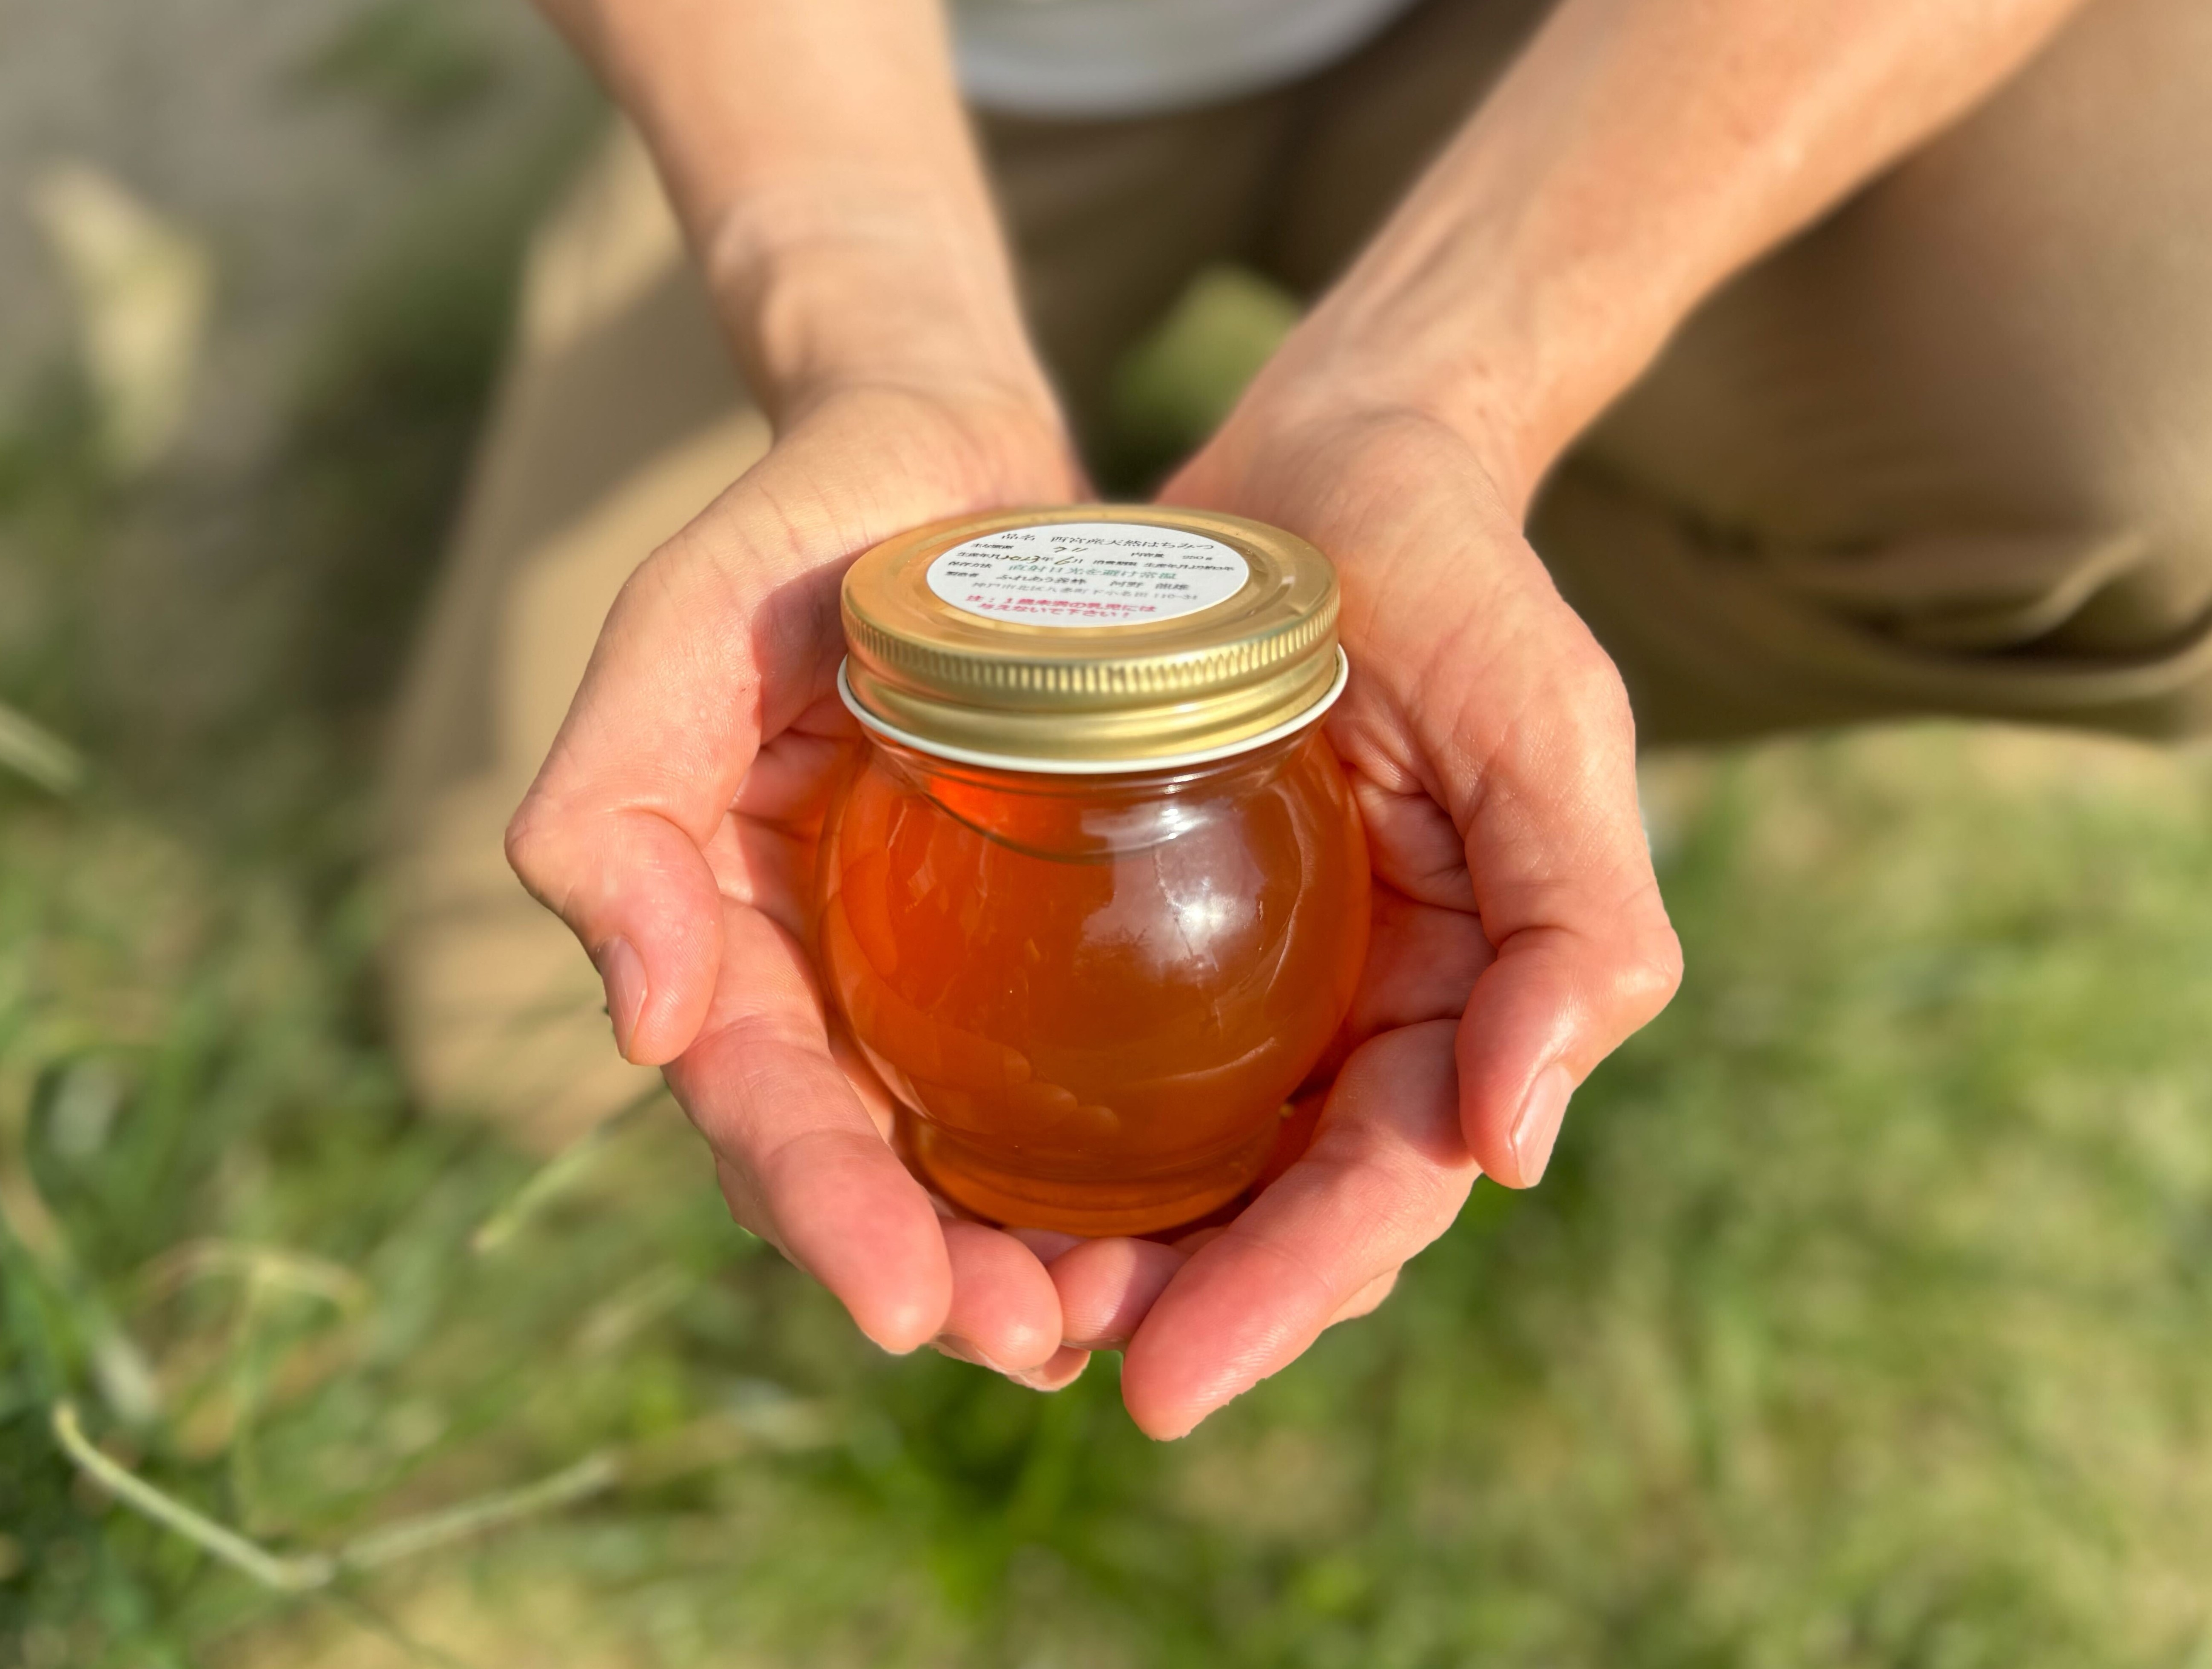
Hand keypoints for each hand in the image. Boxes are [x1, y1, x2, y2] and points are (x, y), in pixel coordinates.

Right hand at [505, 381, 1094, 1387]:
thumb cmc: (804, 524)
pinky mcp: (1022, 938)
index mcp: (720, 927)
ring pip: (961, 1156)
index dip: (821, 1211)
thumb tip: (640, 1024)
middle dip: (938, 1277)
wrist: (937, 453)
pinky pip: (1053, 1076)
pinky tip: (1187, 1218)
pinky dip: (1104, 1162)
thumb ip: (612, 801)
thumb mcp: (679, 623)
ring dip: (1029, 1256)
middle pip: (864, 1167)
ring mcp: (920, 966)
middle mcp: (818, 972)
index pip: (759, 1103)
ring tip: (1118, 1324)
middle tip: (1041, 1347)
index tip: (908, 1302)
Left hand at [1032, 395, 1682, 1437]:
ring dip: (1106, 1254)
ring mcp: (1270, 979)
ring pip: (1196, 1167)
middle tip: (1042, 1362)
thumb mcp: (1548, 728)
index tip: (1159, 1387)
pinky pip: (1123, 1064)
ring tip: (987, 1311)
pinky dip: (1062, 1136)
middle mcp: (1370, 1015)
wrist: (1345, 459)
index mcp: (1470, 999)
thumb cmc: (1464, 583)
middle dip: (1182, 1306)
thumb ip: (1579, 929)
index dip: (1286, 1294)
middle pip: (1280, 1209)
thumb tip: (1517, 1152)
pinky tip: (964, 1181)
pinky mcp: (1175, 925)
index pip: (1385, 1187)